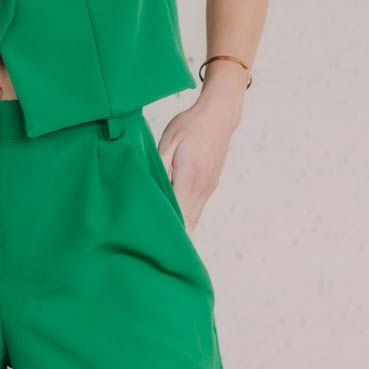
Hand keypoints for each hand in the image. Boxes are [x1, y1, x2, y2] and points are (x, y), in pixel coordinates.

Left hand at [157, 102, 236, 233]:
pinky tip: (175, 227)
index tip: (149, 245)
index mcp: (189, 179)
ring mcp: (208, 189)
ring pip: (193, 220)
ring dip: (180, 232)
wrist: (218, 116)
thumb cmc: (190, 126)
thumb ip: (160, 166)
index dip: (163, 230)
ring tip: (162, 246)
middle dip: (172, 239)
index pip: (175, 215)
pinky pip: (196, 211)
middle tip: (151, 253)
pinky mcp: (210, 186)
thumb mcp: (169, 141)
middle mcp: (202, 189)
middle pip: (186, 224)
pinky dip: (186, 221)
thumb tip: (151, 189)